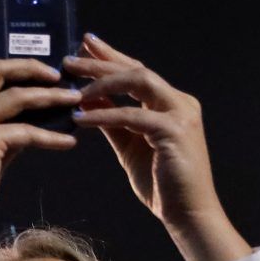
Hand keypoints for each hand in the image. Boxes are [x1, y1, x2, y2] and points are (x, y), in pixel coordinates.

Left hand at [64, 35, 250, 260]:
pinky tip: (82, 119)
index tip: (85, 45)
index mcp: (172, 104)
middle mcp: (180, 102)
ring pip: (138, 82)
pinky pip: (133, 115)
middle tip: (71, 58)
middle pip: (136, 70)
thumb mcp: (130, 147)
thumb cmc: (162, 186)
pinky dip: (105, 115)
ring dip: (103, 82)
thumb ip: (113, 122)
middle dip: (102, 62)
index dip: (110, 57)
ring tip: (73, 88)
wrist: (188, 215)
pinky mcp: (175, 131)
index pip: (138, 72)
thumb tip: (87, 100)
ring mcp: (180, 114)